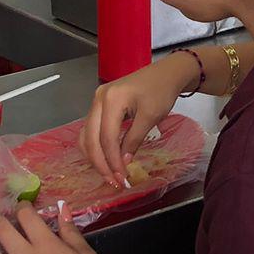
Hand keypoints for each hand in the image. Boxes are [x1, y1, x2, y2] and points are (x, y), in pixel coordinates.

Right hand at [79, 54, 190, 186]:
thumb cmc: (161, 91)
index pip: (106, 137)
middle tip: (114, 180)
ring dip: (95, 157)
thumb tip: (123, 162)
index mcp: (111, 99)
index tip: (121, 177)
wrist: (166, 73)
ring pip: (86, 136)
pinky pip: (91, 130)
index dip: (112, 160)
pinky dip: (96, 147)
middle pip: (91, 138)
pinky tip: (106, 160)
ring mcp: (97, 101)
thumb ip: (134, 139)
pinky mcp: (100, 106)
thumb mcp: (151, 116)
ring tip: (109, 174)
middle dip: (100, 163)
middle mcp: (98, 99)